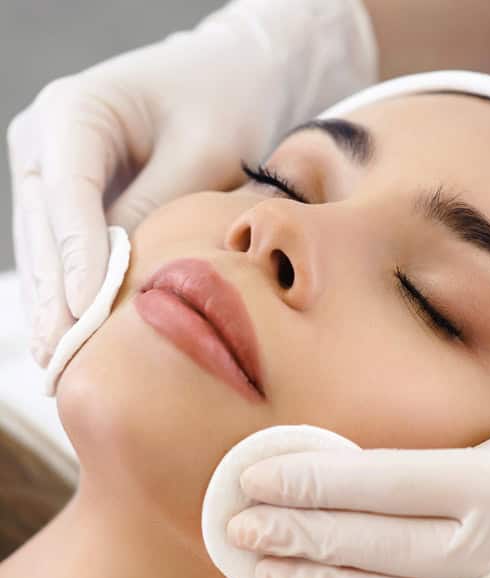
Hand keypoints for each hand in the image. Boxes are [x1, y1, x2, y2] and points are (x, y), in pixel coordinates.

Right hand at [6, 0, 376, 366]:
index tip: (86, 314)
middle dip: (55, 298)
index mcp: (73, 112)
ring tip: (61, 364)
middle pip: (43, 231)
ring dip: (52, 306)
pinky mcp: (64, 197)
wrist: (224, 78)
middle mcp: (44, 139)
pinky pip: (59, 251)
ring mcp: (48, 170)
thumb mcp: (201, 154)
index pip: (68, 197)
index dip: (76, 260)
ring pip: (43, 249)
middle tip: (65, 360)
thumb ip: (156, 210)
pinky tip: (73, 338)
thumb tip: (122, 279)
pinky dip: (66, 293)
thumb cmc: (221, 104)